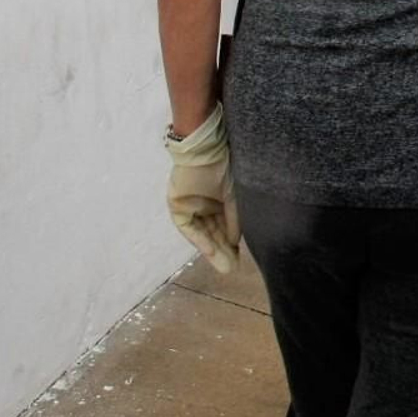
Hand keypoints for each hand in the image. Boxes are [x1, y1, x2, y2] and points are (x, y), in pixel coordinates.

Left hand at [166, 104, 240, 274]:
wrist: (204, 149)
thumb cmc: (224, 165)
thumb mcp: (234, 194)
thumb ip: (235, 218)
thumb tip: (235, 241)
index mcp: (219, 198)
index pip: (225, 226)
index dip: (232, 242)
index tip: (240, 259)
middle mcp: (204, 204)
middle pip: (213, 232)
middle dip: (223, 250)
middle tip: (232, 268)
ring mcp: (190, 205)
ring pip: (202, 232)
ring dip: (212, 249)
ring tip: (224, 264)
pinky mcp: (177, 206)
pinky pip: (188, 227)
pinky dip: (199, 239)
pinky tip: (210, 250)